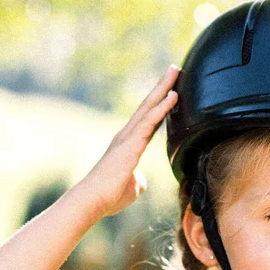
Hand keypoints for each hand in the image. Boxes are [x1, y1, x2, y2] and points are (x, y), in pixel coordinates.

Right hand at [88, 66, 178, 216]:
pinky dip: (162, 107)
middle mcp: (127, 136)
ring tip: (176, 71)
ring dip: (164, 88)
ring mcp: (128, 137)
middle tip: (175, 69)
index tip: (172, 90)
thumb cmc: (109, 196)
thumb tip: (141, 180)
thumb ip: (137, 180)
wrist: (93, 201)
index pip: (149, 120)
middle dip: (162, 86)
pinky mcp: (131, 144)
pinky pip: (150, 121)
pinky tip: (173, 95)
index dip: (160, 104)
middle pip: (148, 105)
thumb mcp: (130, 188)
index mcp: (128, 145)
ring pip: (149, 107)